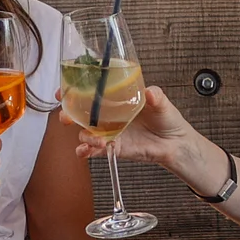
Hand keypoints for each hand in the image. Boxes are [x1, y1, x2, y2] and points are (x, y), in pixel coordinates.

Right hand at [70, 86, 200, 168]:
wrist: (175, 143)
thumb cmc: (166, 118)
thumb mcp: (161, 103)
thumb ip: (155, 97)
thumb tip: (151, 92)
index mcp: (116, 98)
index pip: (91, 90)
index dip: (74, 88)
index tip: (64, 88)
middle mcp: (108, 114)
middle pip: (81, 111)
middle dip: (68, 113)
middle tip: (65, 116)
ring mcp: (109, 131)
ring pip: (85, 131)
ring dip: (82, 134)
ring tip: (93, 138)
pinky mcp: (113, 146)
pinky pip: (94, 149)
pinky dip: (86, 150)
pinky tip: (85, 151)